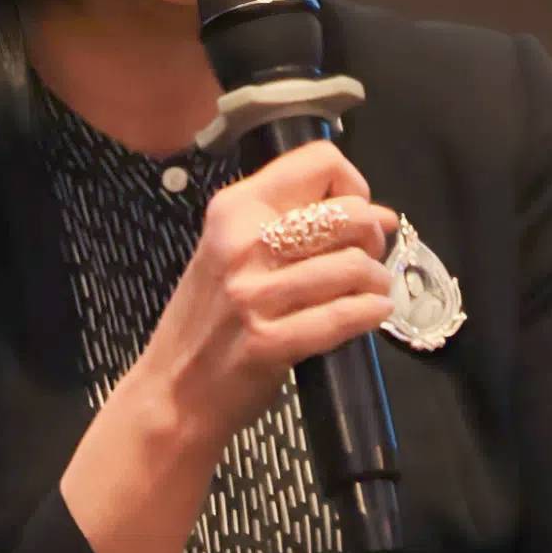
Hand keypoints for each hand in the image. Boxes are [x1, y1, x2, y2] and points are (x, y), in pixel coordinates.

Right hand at [134, 140, 398, 448]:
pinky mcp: (269, 341)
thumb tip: (379, 214)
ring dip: (376, 281)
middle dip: (373, 237)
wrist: (173, 391)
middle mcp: (243, 242)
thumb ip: (295, 223)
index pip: (320, 161)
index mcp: (235, 208)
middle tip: (366, 260)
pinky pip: (344, 315)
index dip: (354, 185)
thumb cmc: (208, 319)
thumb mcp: (233, 251)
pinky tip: (372, 314)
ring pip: (353, 266)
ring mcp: (253, 293)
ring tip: (370, 292)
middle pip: (349, 212)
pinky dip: (371, 313)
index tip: (351, 217)